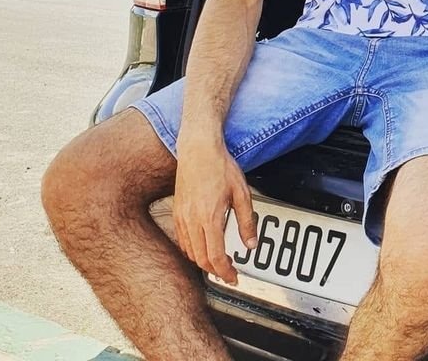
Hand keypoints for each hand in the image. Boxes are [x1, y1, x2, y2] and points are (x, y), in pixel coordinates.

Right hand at [172, 139, 256, 283]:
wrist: (198, 149)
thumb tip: (251, 244)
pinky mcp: (177, 212)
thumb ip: (246, 221)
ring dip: (203, 262)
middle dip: (215, 271)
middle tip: (228, 273)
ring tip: (218, 262)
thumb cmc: (220, 166)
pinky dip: (193, 250)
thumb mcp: (242, 193)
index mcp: (210, 217)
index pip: (215, 256)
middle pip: (201, 259)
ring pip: (189, 252)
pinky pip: (182, 240)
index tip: (233, 277)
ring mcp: (182, 217)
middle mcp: (192, 221)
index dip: (225, 272)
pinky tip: (203, 247)